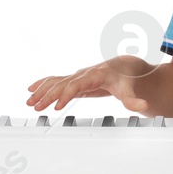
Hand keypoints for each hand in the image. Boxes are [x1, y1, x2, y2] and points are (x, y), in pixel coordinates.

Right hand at [27, 57, 155, 112]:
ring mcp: (77, 76)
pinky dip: (42, 84)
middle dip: (48, 95)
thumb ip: (134, 100)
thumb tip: (144, 106)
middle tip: (36, 107)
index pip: (77, 85)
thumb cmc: (126, 78)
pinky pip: (55, 80)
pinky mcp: (74, 80)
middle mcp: (83, 74)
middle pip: (62, 84)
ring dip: (41, 91)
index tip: (57, 106)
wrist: (125, 66)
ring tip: (28, 102)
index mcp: (95, 76)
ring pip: (56, 82)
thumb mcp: (131, 90)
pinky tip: (30, 90)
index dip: (67, 95)